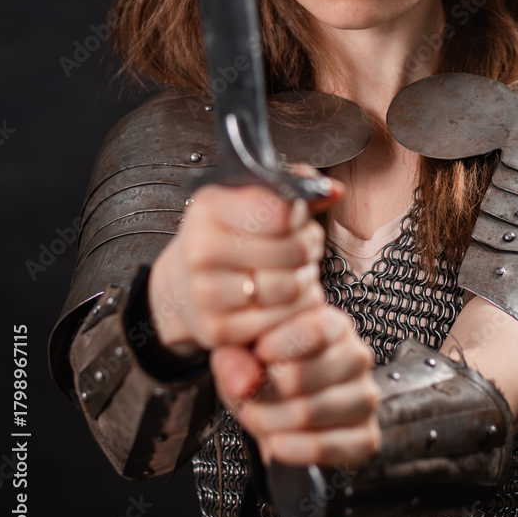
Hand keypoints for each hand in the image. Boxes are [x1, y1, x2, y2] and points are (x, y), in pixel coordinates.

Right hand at [147, 183, 335, 376]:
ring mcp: (207, 293)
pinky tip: (285, 295)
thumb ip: (293, 186)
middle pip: (292, 251)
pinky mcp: (218, 330)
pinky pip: (282, 320)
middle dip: (308, 247)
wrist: (182, 282)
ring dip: (305, 278)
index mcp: (209, 208)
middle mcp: (202, 250)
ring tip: (296, 269)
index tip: (297, 216)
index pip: (280, 212)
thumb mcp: (247, 198)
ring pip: (290, 287)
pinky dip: (294, 308)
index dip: (300, 215)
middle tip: (304, 246)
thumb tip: (335, 190)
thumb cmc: (225, 234)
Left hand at [212, 304, 381, 467]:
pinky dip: (295, 449)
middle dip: (266, 391)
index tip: (258, 353)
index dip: (282, 345)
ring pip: (314, 411)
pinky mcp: (366, 437)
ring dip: (272, 421)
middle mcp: (356, 358)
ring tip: (254, 417)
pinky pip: (331, 447)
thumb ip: (235, 359)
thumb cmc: (263, 372)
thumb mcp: (241, 354)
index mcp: (332, 326)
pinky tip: (276, 443)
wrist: (275, 409)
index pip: (316, 330)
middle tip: (246, 395)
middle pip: (309, 374)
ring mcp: (364, 398)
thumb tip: (245, 383)